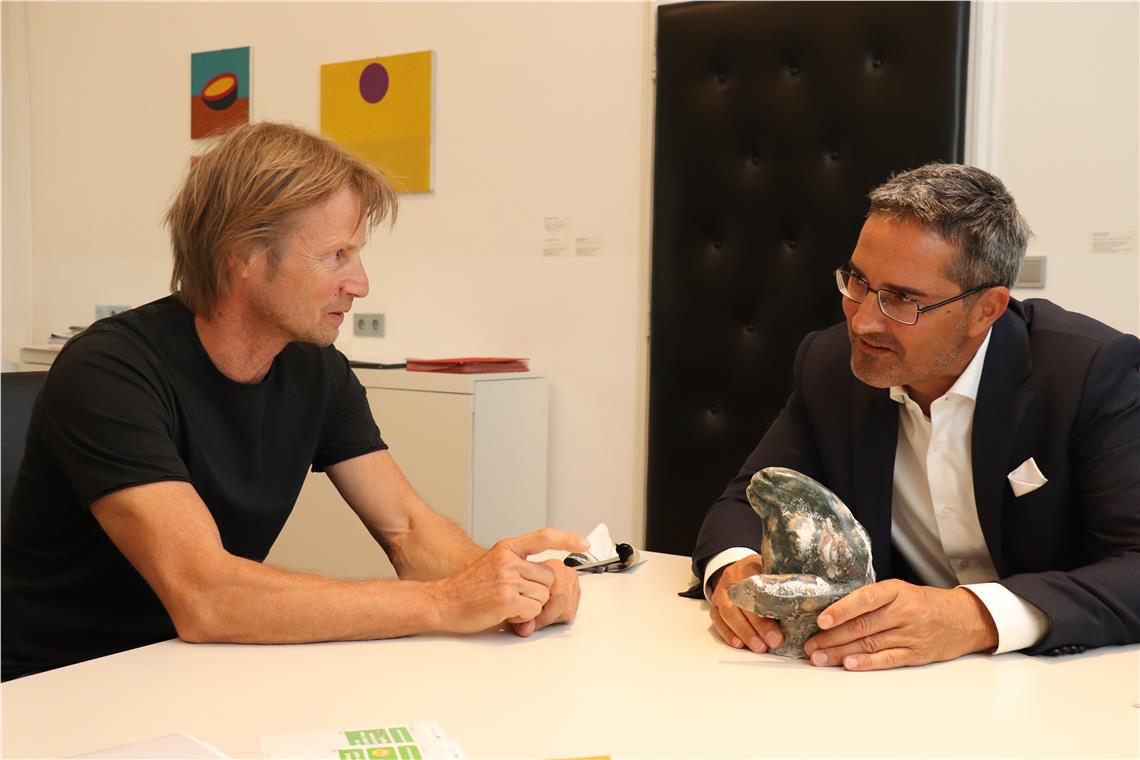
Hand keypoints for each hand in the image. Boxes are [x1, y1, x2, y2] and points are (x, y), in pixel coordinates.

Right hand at [432, 528, 586, 634]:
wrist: (444, 602)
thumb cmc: (468, 588)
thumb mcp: (494, 564)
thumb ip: (518, 565)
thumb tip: (547, 575)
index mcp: (507, 548)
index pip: (542, 537)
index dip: (566, 539)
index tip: (583, 543)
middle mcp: (508, 560)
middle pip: (548, 577)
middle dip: (538, 591)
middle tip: (516, 596)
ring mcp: (507, 579)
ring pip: (543, 595)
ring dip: (531, 605)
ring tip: (507, 604)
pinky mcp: (506, 599)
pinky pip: (534, 610)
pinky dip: (525, 617)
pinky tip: (506, 613)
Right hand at [709, 556, 784, 652]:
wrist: (738, 570)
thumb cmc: (760, 574)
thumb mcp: (771, 570)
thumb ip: (783, 582)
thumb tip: (806, 602)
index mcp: (749, 566)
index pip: (758, 587)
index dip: (768, 606)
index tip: (781, 622)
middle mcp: (732, 578)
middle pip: (743, 602)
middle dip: (759, 625)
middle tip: (774, 641)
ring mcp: (720, 592)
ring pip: (728, 613)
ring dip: (744, 632)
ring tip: (759, 646)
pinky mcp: (714, 606)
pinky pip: (718, 621)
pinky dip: (728, 634)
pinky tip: (739, 644)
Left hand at [803, 579, 997, 670]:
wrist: (963, 619)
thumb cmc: (924, 603)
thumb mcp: (900, 591)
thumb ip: (872, 599)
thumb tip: (833, 611)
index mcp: (896, 591)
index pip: (866, 599)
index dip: (842, 610)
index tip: (821, 620)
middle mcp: (904, 612)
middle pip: (863, 626)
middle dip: (832, 637)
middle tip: (810, 645)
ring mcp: (911, 635)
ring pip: (870, 644)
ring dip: (842, 652)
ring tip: (820, 658)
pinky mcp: (916, 654)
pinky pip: (888, 659)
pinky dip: (867, 663)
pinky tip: (849, 665)